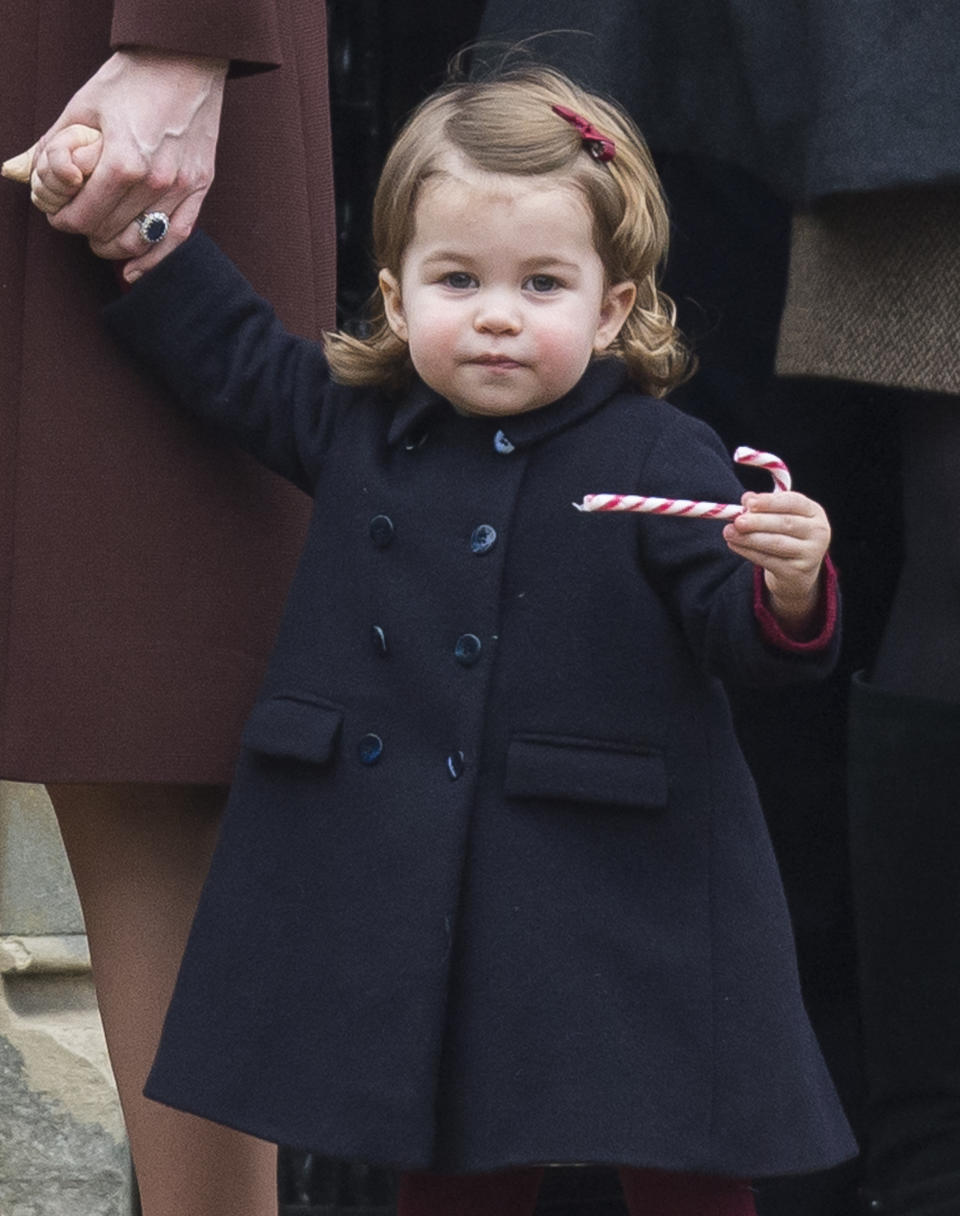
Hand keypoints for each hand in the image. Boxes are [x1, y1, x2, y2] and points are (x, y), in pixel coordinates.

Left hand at [7, 49, 226, 279]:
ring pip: (140, 240)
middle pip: (109, 232)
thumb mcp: (82, 106)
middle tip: (78, 220)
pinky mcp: (200, 187)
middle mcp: (155, 182)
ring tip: (102, 240)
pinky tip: (136, 272)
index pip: (83, 217)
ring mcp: (181, 187)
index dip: (63, 221)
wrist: (184, 60)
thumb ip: (51, 146)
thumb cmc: (132, 78)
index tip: (57, 216)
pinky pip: (176, 237)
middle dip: (87, 232)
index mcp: (122, 163)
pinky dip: (154, 260)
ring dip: (115, 247)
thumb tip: (20, 173)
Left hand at [723, 490, 831, 635]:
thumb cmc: (786, 535)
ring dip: (749, 538)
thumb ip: (764, 506)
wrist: (798, 571)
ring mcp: (810, 553)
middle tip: (737, 521)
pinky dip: (748, 552)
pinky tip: (734, 544)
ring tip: (728, 532)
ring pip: (776, 543)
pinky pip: (769, 560)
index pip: (793, 502)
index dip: (770, 501)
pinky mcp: (797, 572)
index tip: (748, 503)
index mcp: (814, 512)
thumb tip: (746, 498)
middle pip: (785, 523)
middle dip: (758, 522)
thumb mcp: (780, 516)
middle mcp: (818, 532)